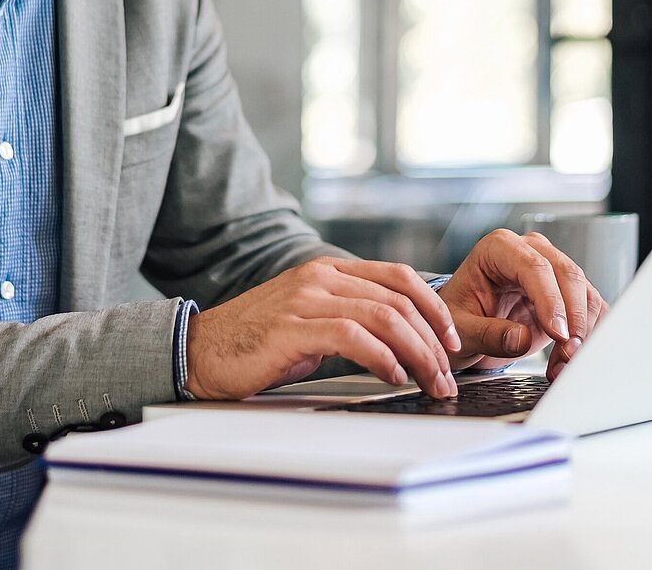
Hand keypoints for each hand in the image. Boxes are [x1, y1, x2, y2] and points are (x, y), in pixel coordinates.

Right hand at [185, 258, 461, 399]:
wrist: (199, 352)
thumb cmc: (255, 344)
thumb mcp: (310, 320)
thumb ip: (350, 318)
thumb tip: (400, 340)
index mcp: (328, 270)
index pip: (399, 277)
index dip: (434, 307)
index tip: (451, 339)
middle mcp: (319, 277)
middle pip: (399, 300)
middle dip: (433, 341)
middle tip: (447, 374)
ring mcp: (305, 299)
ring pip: (383, 317)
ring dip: (417, 354)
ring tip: (429, 381)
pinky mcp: (292, 328)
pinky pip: (353, 337)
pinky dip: (383, 358)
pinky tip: (393, 376)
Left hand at [439, 229, 608, 379]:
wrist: (466, 326)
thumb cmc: (459, 317)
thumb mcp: (461, 329)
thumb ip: (488, 333)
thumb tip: (521, 338)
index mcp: (499, 248)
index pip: (534, 267)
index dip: (550, 300)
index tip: (558, 333)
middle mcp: (531, 251)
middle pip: (567, 275)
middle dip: (573, 318)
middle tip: (569, 352)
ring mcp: (553, 269)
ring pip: (585, 292)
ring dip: (583, 330)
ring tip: (566, 363)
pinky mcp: (567, 293)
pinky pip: (590, 309)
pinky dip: (588, 335)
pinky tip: (571, 358)